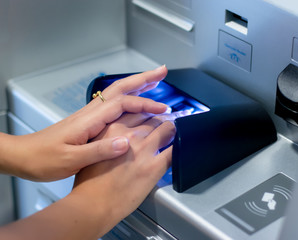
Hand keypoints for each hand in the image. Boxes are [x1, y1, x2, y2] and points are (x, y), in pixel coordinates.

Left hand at [2, 65, 168, 180]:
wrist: (23, 156)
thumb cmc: (43, 158)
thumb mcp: (71, 159)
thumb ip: (100, 150)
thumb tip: (127, 141)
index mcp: (88, 120)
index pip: (122, 104)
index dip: (145, 104)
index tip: (162, 110)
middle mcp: (90, 113)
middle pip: (120, 89)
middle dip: (143, 79)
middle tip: (162, 72)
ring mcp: (89, 116)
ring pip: (117, 94)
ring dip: (137, 85)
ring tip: (154, 81)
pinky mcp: (89, 123)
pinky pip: (113, 105)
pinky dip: (128, 98)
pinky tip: (134, 103)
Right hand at [71, 110, 187, 236]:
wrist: (93, 204)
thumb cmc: (90, 182)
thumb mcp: (95, 149)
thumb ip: (110, 137)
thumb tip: (121, 135)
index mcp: (113, 129)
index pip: (138, 111)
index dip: (149, 111)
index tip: (154, 112)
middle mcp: (130, 135)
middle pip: (154, 118)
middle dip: (164, 118)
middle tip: (172, 119)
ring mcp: (144, 150)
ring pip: (168, 129)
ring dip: (174, 129)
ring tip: (177, 130)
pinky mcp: (154, 166)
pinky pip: (174, 150)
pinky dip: (180, 146)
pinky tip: (181, 146)